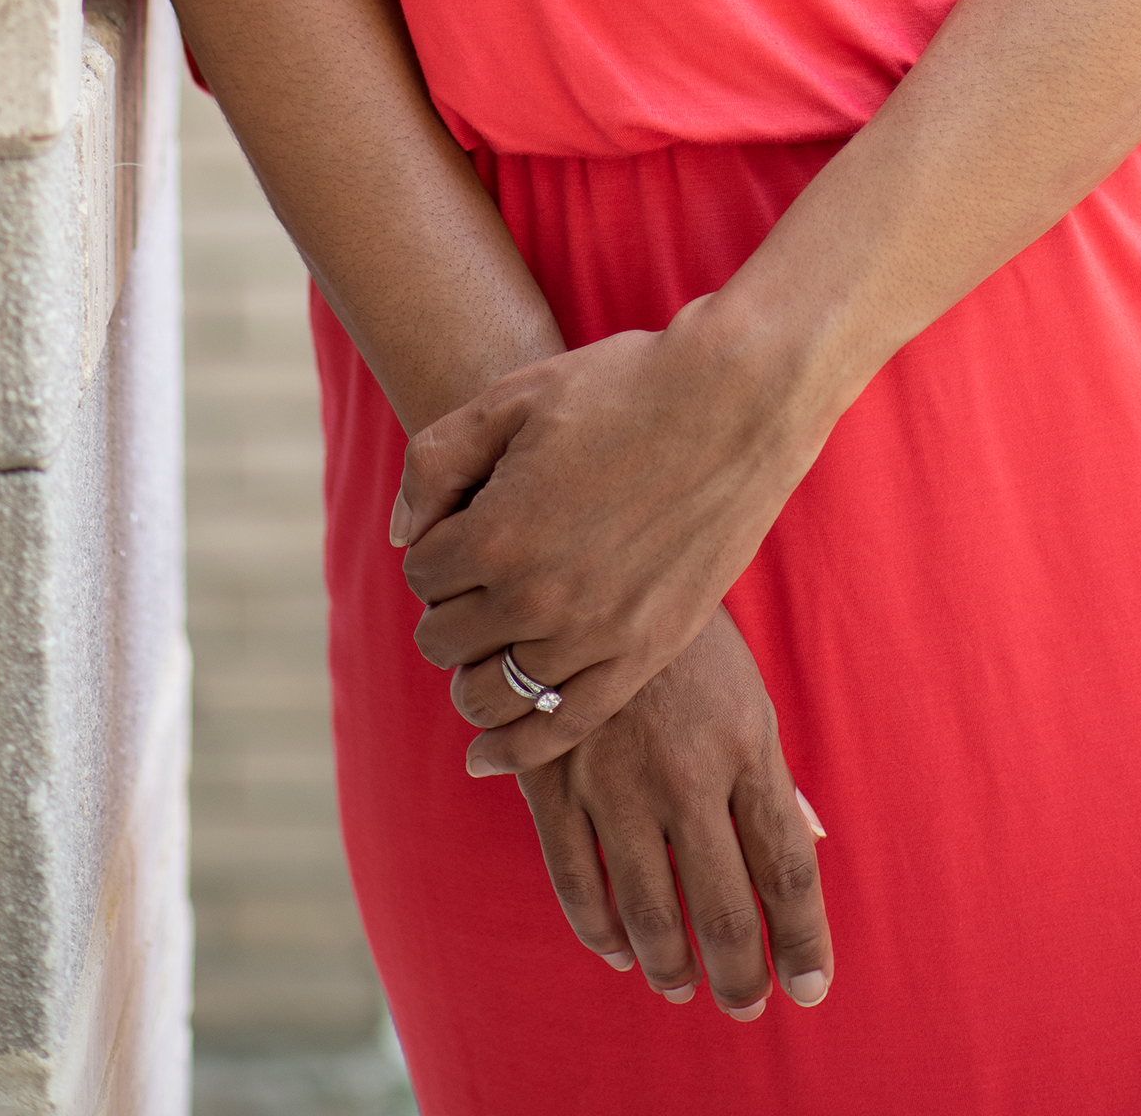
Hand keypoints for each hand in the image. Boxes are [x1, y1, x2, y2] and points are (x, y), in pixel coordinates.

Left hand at [394, 293, 826, 764]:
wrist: (738, 399)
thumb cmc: (624, 387)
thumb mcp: (513, 397)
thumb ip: (435, 462)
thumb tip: (403, 535)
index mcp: (496, 534)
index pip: (421, 576)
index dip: (436, 548)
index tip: (467, 524)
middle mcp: (536, 598)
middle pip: (445, 640)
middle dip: (449, 607)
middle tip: (481, 574)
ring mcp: (593, 635)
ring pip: (490, 694)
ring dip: (474, 671)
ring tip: (489, 642)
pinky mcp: (643, 655)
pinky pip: (559, 729)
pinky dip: (514, 748)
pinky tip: (487, 753)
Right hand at [517, 609, 832, 1020]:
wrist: (589, 564)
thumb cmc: (685, 639)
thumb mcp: (745, 692)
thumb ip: (770, 776)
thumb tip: (809, 843)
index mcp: (747, 744)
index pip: (786, 866)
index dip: (803, 938)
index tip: (812, 987)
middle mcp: (687, 772)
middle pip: (725, 908)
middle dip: (742, 974)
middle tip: (747, 1004)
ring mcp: (616, 781)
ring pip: (649, 912)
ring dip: (671, 967)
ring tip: (684, 986)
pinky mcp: (553, 780)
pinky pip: (577, 884)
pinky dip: (601, 933)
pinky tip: (621, 952)